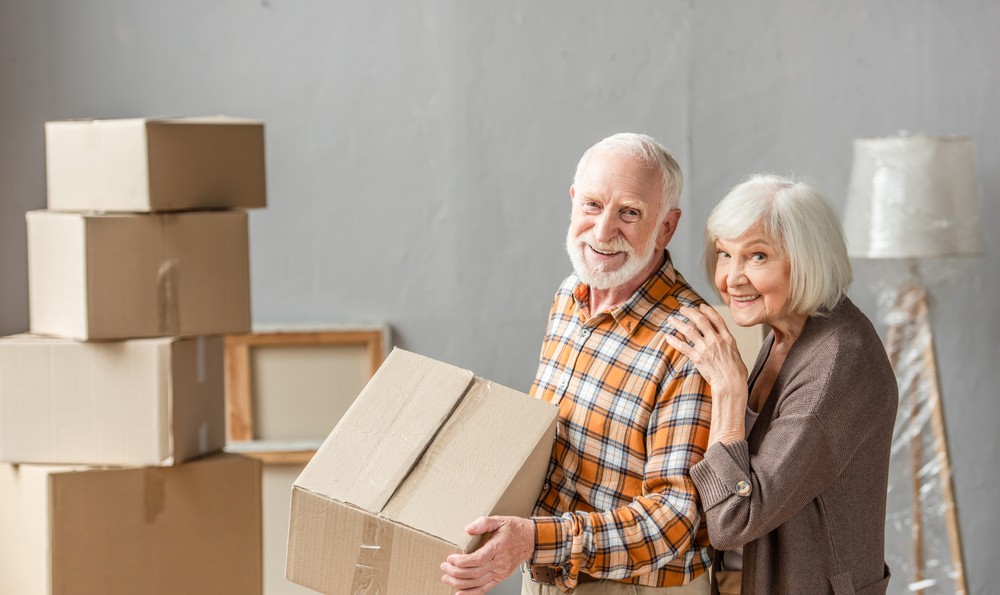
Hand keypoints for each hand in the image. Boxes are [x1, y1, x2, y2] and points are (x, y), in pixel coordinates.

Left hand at [440, 516, 533, 594]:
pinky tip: (460, 593)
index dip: (462, 561)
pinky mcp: (500, 577)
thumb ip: (483, 523)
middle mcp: (500, 563)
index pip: (477, 559)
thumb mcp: (499, 520)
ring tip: (447, 578)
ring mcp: (500, 572)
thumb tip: (468, 529)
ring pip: (477, 583)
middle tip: (444, 567)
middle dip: (456, 572)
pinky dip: (471, 593)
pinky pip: (485, 588)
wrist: (531, 540)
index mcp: (498, 547)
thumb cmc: (514, 529)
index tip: (450, 559)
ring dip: (460, 583)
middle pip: (475, 573)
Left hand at [665, 304, 748, 444]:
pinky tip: (668, 337)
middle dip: (690, 312)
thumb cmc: (736, 373)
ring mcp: (706, 348)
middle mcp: (716, 339)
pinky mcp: (698, 357)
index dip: (707, 310)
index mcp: (727, 337)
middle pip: (701, 320)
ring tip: (671, 319)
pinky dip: (674, 341)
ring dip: (678, 323)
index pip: (716, 318)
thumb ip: (728, 345)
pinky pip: (683, 346)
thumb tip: (724, 342)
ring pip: (689, 330)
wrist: (731, 383)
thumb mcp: (736, 353)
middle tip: (682, 308)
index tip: (700, 306)